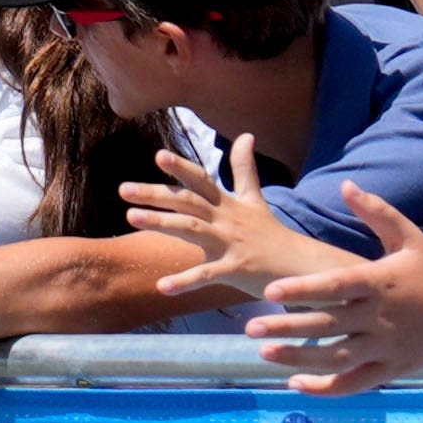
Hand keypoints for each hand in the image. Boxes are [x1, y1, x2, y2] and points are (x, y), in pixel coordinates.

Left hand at [120, 133, 325, 302]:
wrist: (300, 267)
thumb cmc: (271, 234)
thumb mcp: (256, 199)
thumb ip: (245, 169)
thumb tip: (246, 135)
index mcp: (227, 204)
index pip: (201, 181)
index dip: (181, 168)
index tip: (158, 155)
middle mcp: (225, 219)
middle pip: (187, 202)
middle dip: (156, 194)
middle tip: (123, 189)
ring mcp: (230, 243)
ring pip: (191, 230)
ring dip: (161, 223)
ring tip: (130, 218)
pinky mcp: (235, 269)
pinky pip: (206, 275)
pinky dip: (185, 281)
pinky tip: (161, 287)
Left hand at [245, 189, 422, 393]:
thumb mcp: (411, 238)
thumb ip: (377, 212)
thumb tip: (345, 185)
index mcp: (381, 282)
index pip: (335, 286)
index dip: (302, 289)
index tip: (269, 291)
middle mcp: (382, 316)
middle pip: (328, 324)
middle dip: (287, 327)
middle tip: (250, 327)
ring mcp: (387, 346)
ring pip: (336, 358)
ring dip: (298, 358)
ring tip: (264, 353)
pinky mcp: (392, 368)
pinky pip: (355, 383)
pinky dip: (325, 388)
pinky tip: (295, 383)